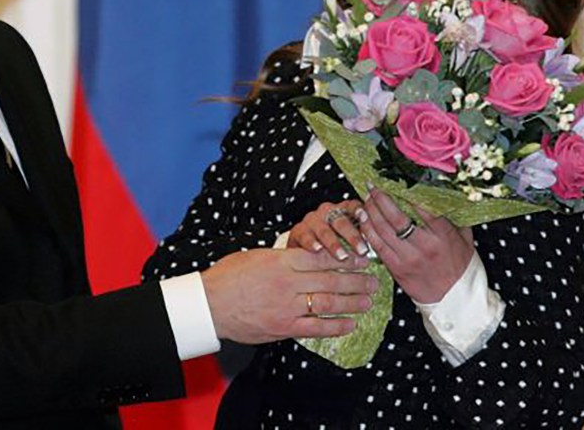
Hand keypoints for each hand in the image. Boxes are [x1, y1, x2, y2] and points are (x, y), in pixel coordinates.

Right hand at [200, 247, 376, 344]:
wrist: (209, 304)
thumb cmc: (228, 276)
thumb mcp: (256, 256)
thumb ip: (282, 258)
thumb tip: (305, 257)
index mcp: (281, 261)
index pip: (321, 258)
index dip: (345, 259)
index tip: (361, 259)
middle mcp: (287, 283)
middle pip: (330, 279)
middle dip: (356, 280)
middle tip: (373, 280)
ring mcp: (286, 306)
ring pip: (327, 302)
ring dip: (351, 302)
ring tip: (368, 300)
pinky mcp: (283, 327)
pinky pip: (315, 327)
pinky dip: (335, 325)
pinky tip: (350, 324)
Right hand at [287, 200, 367, 260]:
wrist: (304, 251)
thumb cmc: (332, 245)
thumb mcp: (348, 239)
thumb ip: (362, 239)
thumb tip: (381, 248)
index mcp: (342, 211)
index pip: (353, 206)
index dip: (359, 211)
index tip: (365, 217)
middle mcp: (327, 213)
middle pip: (340, 220)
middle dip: (352, 236)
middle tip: (362, 250)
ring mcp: (312, 221)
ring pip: (324, 229)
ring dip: (334, 243)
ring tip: (342, 255)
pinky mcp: (298, 231)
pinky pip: (305, 235)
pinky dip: (311, 242)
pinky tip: (318, 250)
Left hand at [356, 187, 473, 303]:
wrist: (455, 301)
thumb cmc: (461, 268)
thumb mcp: (466, 240)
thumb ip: (455, 219)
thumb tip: (446, 196)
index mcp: (444, 236)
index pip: (422, 207)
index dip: (405, 193)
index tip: (395, 180)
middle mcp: (425, 246)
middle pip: (396, 217)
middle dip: (381, 199)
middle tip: (373, 186)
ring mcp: (409, 258)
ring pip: (383, 230)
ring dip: (371, 212)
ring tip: (365, 199)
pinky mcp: (397, 269)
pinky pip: (378, 246)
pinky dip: (368, 231)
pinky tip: (363, 219)